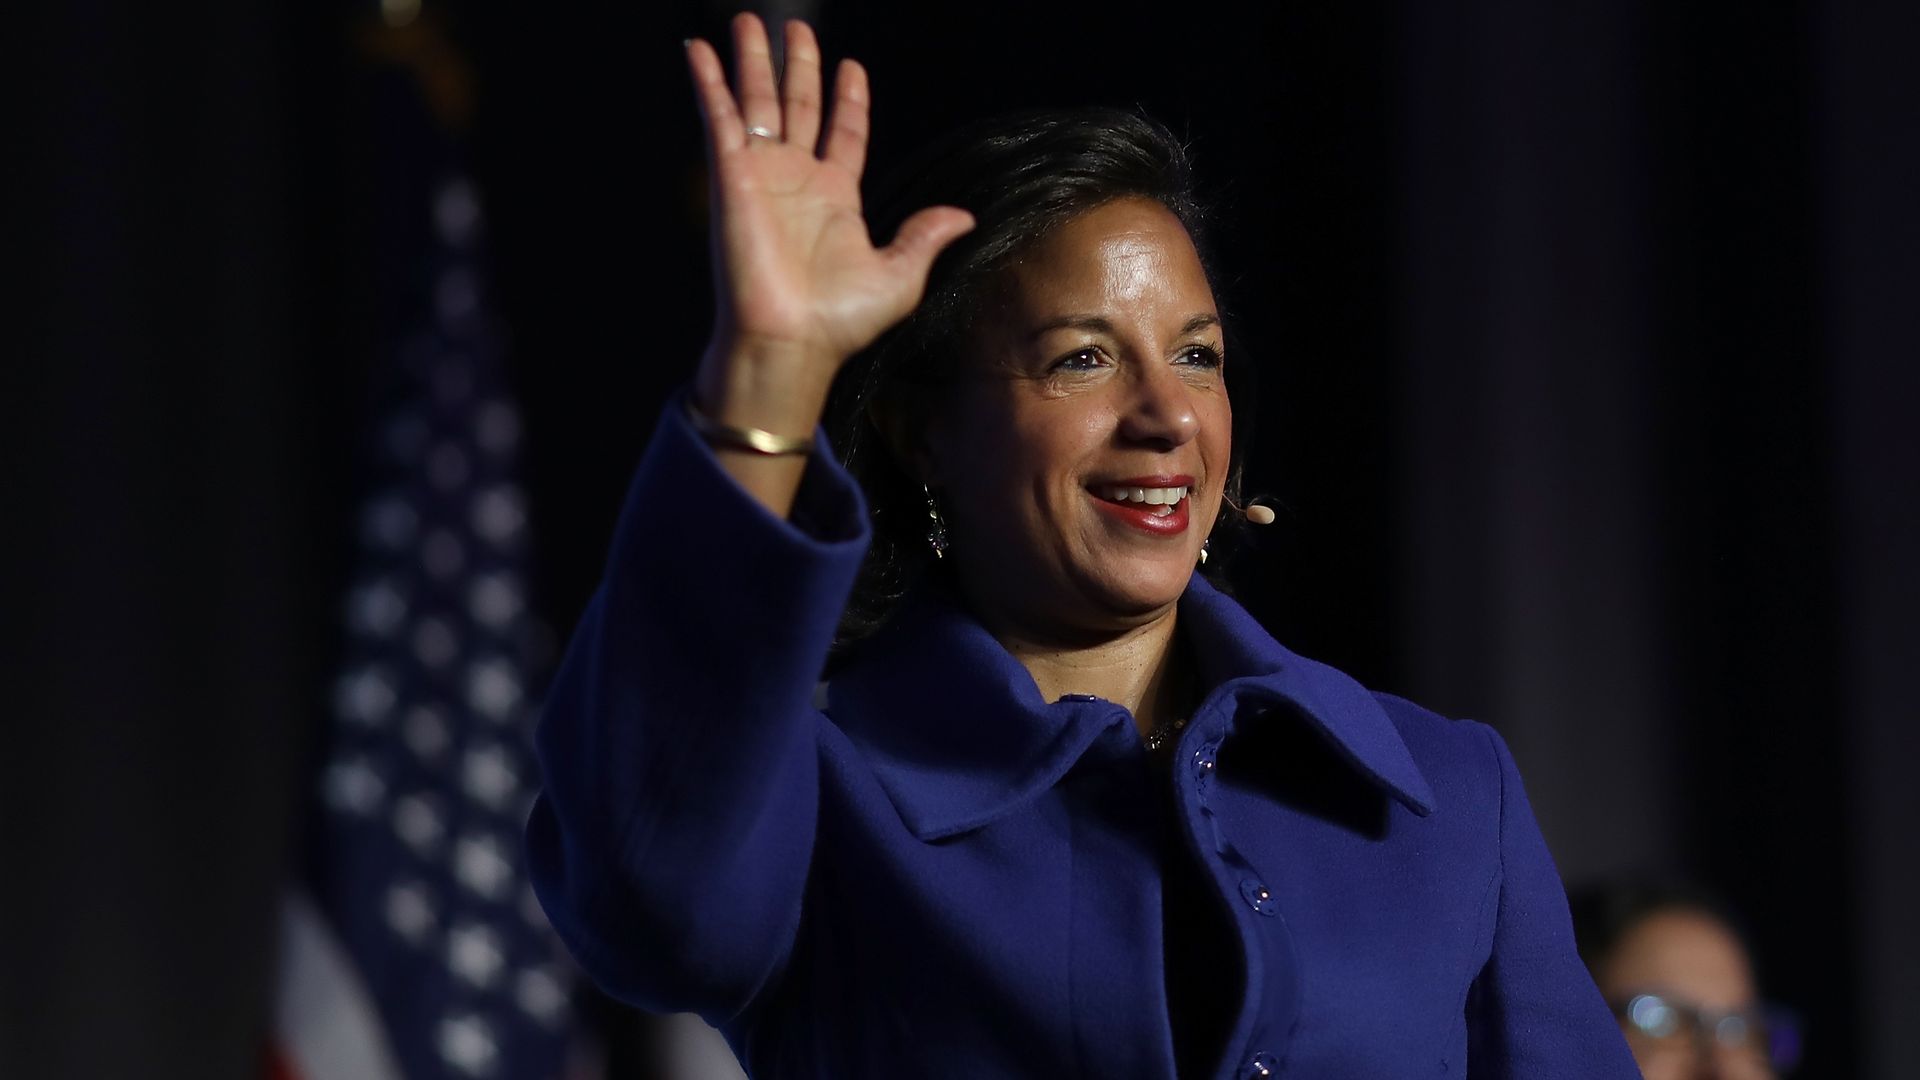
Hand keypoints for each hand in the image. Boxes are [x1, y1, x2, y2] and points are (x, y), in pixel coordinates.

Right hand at [685, 14, 974, 395]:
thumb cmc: (840, 321)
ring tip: (747, 21)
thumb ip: (925, 237)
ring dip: (752, 61)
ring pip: (757, 103)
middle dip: (796, 67)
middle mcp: (797, 180)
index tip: (850, 66)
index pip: (843, 133)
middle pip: (797, 106)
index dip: (847, 99)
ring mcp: (762, 175)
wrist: (791, 340)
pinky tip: (699, 51)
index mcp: (836, 197)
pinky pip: (718, 118)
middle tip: (795, 28)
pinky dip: (708, 84)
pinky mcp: (731, 176)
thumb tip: (965, 217)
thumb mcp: (901, 276)